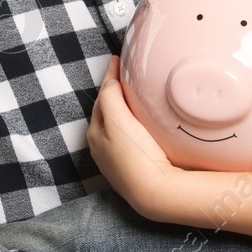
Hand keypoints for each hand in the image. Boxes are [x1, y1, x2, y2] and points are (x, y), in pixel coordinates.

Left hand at [87, 56, 182, 219]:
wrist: (155, 192)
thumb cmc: (135, 156)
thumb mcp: (118, 121)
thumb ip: (110, 97)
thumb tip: (111, 80)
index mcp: (96, 134)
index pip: (102, 97)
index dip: (109, 77)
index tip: (117, 59)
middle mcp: (102, 148)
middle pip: (107, 112)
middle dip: (113, 93)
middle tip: (125, 75)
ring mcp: (117, 159)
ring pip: (118, 125)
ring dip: (123, 109)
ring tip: (134, 96)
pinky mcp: (134, 167)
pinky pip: (130, 137)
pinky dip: (133, 124)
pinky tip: (145, 124)